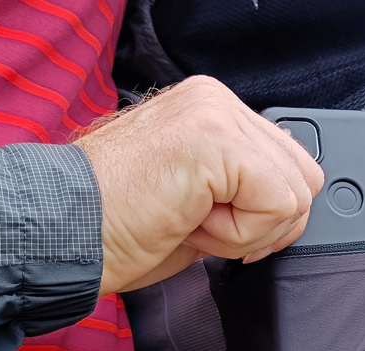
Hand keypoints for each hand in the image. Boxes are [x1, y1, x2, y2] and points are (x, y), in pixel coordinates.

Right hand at [74, 76, 323, 296]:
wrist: (61, 234)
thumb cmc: (115, 226)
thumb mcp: (198, 201)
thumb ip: (243, 191)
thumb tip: (285, 211)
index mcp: (211, 111)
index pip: (288, 162)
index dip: (269, 215)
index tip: (227, 234)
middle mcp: (216, 101)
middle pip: (303, 176)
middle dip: (266, 225)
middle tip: (209, 232)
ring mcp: (215, 113)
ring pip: (295, 192)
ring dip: (249, 231)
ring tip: (192, 224)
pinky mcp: (213, 140)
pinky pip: (276, 203)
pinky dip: (240, 235)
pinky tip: (191, 226)